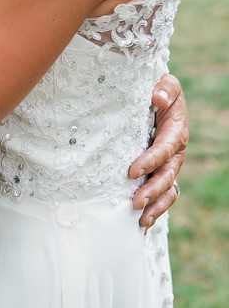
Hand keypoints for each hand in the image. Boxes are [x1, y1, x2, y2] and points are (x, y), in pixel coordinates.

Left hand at [129, 74, 188, 228]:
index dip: (150, 161)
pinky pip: (162, 194)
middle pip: (167, 175)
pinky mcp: (160, 173)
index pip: (164, 149)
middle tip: (135, 202)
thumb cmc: (160, 90)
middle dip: (152, 190)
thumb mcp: (166, 84)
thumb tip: (157, 97)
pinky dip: (155, 209)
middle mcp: (175, 153)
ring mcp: (169, 166)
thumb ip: (165, 89)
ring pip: (167, 190)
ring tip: (140, 220)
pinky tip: (141, 223)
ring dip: (155, 206)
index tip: (132, 171)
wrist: (158, 98)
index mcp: (176, 132)